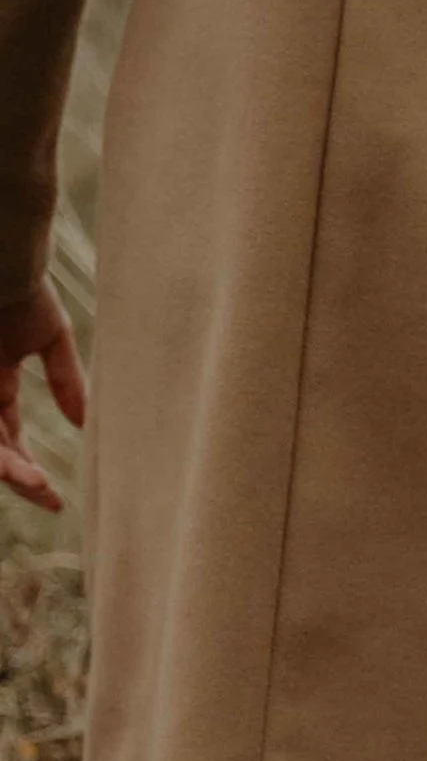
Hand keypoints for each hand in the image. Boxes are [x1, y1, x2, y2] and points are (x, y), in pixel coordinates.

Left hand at [0, 281, 86, 513]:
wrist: (3, 261)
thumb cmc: (24, 289)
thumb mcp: (51, 337)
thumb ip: (66, 380)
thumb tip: (84, 423)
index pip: (8, 439)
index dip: (28, 471)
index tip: (56, 499)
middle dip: (19, 479)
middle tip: (50, 497)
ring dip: (9, 470)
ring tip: (37, 485)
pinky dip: (0, 455)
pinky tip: (21, 468)